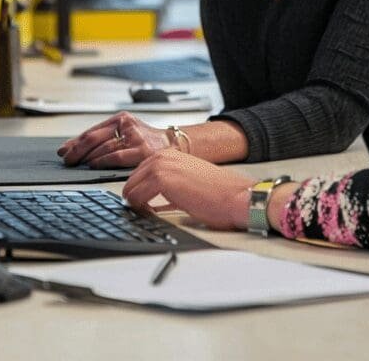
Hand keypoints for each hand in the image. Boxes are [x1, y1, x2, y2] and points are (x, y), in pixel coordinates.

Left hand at [57, 112, 170, 168]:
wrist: (174, 145)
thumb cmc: (147, 141)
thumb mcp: (126, 133)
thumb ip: (105, 138)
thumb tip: (75, 149)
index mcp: (121, 118)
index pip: (92, 130)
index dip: (75, 142)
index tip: (63, 150)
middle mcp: (127, 125)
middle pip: (94, 137)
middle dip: (77, 150)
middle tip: (66, 160)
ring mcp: (135, 137)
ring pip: (104, 147)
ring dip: (87, 157)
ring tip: (77, 164)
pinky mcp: (143, 150)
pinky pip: (117, 156)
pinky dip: (102, 161)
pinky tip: (94, 165)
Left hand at [122, 150, 253, 230]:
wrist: (237, 196)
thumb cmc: (219, 194)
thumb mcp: (189, 182)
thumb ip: (169, 186)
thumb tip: (150, 202)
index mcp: (170, 154)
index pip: (139, 172)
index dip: (138, 190)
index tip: (139, 204)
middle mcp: (164, 156)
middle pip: (131, 179)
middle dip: (134, 197)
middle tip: (141, 212)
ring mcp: (161, 166)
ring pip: (131, 188)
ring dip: (135, 204)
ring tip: (147, 214)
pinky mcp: (162, 179)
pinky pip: (136, 197)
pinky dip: (139, 209)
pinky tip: (151, 214)